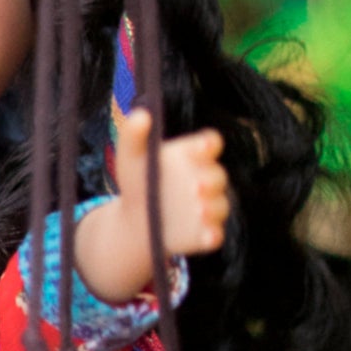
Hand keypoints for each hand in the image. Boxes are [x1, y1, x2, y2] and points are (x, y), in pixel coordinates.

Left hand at [72, 111, 229, 305]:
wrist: (134, 221)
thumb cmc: (137, 181)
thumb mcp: (131, 156)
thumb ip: (133, 134)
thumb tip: (141, 114)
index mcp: (193, 155)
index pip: (209, 144)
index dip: (209, 144)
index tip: (202, 146)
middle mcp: (206, 179)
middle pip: (218, 175)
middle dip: (211, 179)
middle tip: (197, 184)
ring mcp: (208, 207)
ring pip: (220, 206)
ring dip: (213, 208)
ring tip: (199, 209)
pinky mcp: (205, 233)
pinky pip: (215, 235)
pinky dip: (213, 235)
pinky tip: (207, 236)